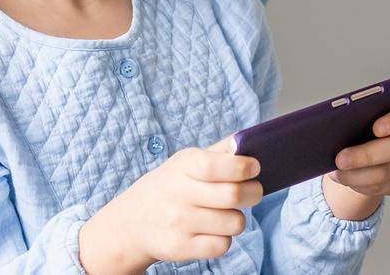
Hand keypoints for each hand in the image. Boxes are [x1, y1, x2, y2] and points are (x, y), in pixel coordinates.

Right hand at [79, 136, 262, 274]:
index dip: (242, 167)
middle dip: (254, 193)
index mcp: (184, 166)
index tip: (254, 168)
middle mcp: (179, 193)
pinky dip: (224, 238)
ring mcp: (179, 222)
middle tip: (253, 191)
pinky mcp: (181, 247)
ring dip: (237, 218)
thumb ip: (221, 151)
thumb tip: (251, 141)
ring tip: (225, 213)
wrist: (135, 220)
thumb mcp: (188, 160)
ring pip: (235, 223)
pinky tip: (212, 230)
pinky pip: (223, 245)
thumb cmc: (173, 185)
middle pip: (234, 195)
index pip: (216, 166)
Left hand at [322, 97, 389, 220]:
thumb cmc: (360, 121)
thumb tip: (330, 123)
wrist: (362, 143)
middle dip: (365, 155)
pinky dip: (358, 184)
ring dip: (357, 174)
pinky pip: (380, 187)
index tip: (376, 128)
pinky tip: (342, 177)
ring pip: (385, 172)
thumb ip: (354, 111)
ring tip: (335, 171)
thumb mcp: (359, 111)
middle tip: (340, 159)